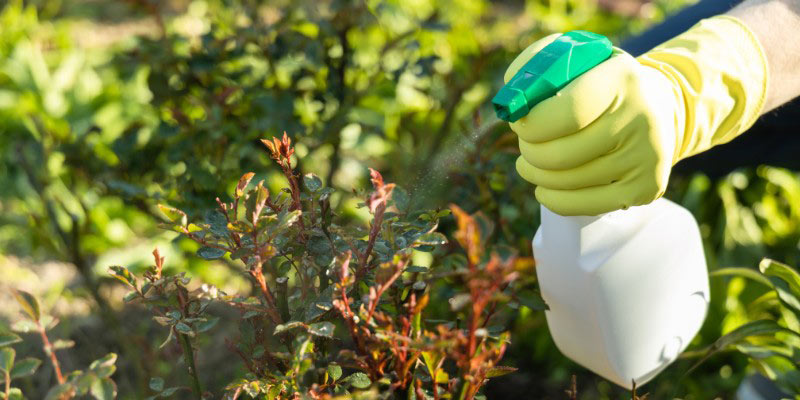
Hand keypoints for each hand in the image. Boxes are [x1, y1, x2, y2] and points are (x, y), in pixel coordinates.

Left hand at [507, 35, 681, 215]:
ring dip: (535, 173)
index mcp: (621, 79)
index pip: (567, 112)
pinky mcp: (645, 189)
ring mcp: (646, 158)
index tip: (518, 123)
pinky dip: (552, 198)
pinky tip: (544, 186)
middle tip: (525, 143)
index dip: (532, 123)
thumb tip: (509, 97)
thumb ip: (537, 64)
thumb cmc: (602, 82)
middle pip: (560, 154)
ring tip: (529, 163)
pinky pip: (582, 206)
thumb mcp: (578, 56)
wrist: (660, 108)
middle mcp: (640, 119)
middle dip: (529, 150)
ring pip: (565, 181)